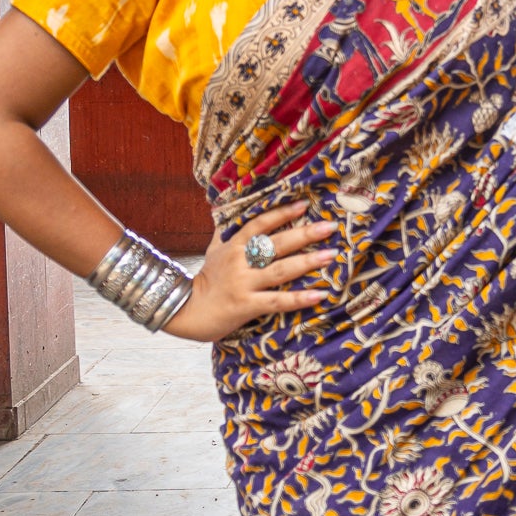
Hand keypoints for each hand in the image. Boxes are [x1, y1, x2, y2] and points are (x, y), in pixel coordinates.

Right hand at [164, 204, 336, 341]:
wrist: (185, 311)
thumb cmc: (206, 280)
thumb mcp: (213, 250)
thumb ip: (227, 231)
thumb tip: (230, 207)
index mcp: (233, 246)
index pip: (260, 224)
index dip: (281, 213)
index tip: (304, 204)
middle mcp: (239, 262)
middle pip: (275, 244)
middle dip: (304, 234)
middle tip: (329, 226)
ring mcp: (243, 284)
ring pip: (280, 271)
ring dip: (307, 262)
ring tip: (330, 255)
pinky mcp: (246, 306)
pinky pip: (277, 301)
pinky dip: (299, 299)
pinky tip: (319, 295)